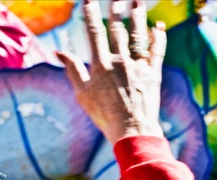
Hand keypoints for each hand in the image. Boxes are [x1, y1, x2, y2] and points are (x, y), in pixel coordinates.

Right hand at [56, 0, 165, 143]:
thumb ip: (72, 70)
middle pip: (118, 29)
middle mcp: (120, 61)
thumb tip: (59, 52)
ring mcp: (138, 66)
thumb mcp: (82, 94)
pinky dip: (158, 37)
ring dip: (138, 15)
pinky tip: (158, 26)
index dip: (90, 15)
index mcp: (101, 65)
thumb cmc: (103, 115)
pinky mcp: (153, 73)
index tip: (88, 1)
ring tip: (137, 0)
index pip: (94, 33)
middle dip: (116, 8)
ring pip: (138, 34)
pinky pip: (156, 50)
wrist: (131, 130)